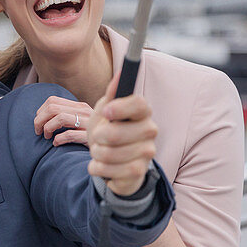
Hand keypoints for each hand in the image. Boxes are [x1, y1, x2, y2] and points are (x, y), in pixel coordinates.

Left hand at [33, 94, 93, 145]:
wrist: (114, 147)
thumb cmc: (93, 136)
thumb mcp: (82, 122)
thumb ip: (67, 116)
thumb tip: (41, 117)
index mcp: (80, 106)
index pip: (53, 100)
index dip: (41, 111)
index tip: (38, 122)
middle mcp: (85, 112)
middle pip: (53, 108)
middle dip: (40, 120)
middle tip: (38, 131)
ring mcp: (88, 124)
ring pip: (60, 118)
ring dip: (47, 128)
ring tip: (46, 137)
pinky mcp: (90, 137)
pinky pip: (70, 134)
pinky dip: (59, 139)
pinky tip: (56, 144)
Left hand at [86, 72, 156, 196]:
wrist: (110, 161)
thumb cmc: (107, 130)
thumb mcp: (105, 110)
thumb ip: (112, 94)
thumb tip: (120, 74)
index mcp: (142, 112)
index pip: (139, 103)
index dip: (120, 107)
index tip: (106, 111)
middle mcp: (150, 131)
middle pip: (116, 133)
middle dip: (98, 136)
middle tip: (99, 137)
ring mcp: (147, 153)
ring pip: (109, 153)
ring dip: (96, 153)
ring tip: (100, 151)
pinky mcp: (139, 172)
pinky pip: (109, 170)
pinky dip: (97, 168)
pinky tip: (102, 165)